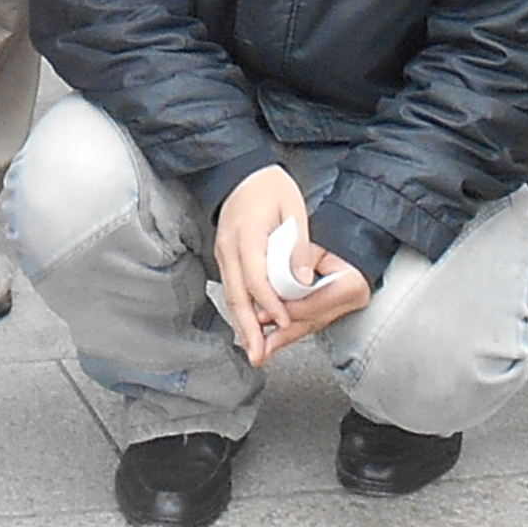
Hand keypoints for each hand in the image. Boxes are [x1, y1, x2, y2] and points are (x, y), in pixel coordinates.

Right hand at [208, 164, 365, 363]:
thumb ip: (299, 246)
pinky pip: (231, 288)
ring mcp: (223, 253)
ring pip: (231, 295)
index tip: (284, 321)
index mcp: (248, 234)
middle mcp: (229, 247)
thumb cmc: (270, 186)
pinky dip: (240, 310)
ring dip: (241, 325)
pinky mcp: (224, 256)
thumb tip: (304, 282)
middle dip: (247, 328)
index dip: (271, 303)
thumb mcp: (294, 209)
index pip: (257, 277)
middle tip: (257, 355)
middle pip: (237, 295)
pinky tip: (248, 327)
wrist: (241, 171)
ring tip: (253, 350)